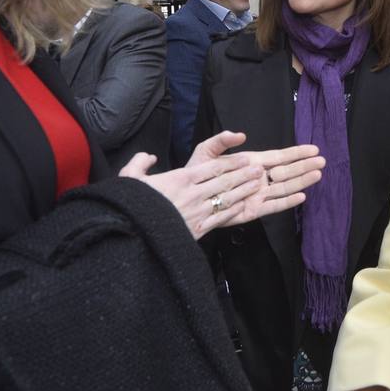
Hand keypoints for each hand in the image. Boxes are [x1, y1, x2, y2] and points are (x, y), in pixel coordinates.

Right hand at [118, 146, 262, 239]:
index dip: (232, 163)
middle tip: (259, 170)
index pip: (213, 168)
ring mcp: (198, 212)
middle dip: (244, 175)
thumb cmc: (132, 205)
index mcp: (180, 178)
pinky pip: (221, 217)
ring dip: (244, 191)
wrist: (134, 233)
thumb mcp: (130, 178)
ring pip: (227, 198)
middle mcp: (193, 193)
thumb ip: (140, 163)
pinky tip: (243, 206)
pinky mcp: (199, 229)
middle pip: (224, 181)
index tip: (245, 159)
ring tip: (257, 185)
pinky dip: (234, 211)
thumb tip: (148, 157)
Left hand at [188, 131, 323, 227]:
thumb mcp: (206, 151)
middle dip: (304, 166)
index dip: (296, 153)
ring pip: (285, 187)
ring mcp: (257, 194)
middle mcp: (258, 178)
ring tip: (318, 174)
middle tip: (322, 161)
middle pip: (287, 171)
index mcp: (251, 162)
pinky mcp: (253, 210)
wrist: (189, 197)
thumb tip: (240, 134)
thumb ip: (222, 140)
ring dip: (301, 181)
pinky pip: (274, 206)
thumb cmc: (197, 173)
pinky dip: (287, 201)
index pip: (279, 156)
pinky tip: (301, 196)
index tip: (313, 149)